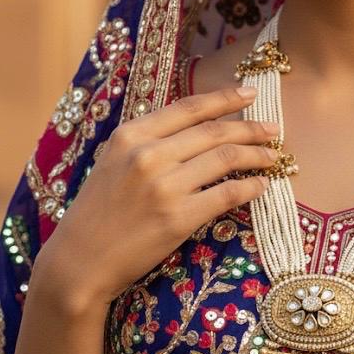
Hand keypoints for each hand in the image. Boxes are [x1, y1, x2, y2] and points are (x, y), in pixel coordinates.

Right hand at [35, 87, 276, 311]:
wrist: (79, 261)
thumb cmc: (98, 210)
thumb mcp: (114, 160)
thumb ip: (150, 139)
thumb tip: (200, 124)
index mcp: (131, 134)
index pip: (190, 107)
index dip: (225, 97)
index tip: (251, 93)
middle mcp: (148, 154)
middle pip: (214, 131)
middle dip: (251, 127)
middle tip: (274, 129)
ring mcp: (164, 186)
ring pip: (226, 158)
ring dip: (256, 155)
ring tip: (272, 157)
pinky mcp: (178, 218)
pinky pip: (227, 194)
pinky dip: (250, 187)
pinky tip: (260, 186)